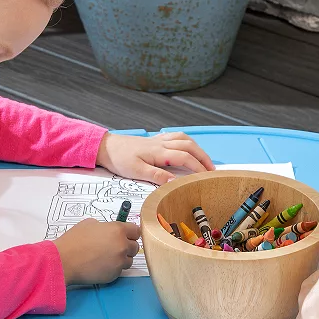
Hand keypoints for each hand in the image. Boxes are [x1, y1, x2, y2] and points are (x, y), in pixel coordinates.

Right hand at [53, 218, 140, 285]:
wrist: (65, 261)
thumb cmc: (74, 240)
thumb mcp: (90, 223)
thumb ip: (105, 227)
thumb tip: (109, 231)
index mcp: (118, 230)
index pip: (136, 231)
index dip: (130, 233)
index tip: (126, 235)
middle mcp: (122, 246)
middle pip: (135, 246)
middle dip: (126, 246)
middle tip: (114, 247)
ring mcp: (119, 262)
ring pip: (129, 260)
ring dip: (122, 258)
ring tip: (106, 257)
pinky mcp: (114, 275)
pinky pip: (119, 270)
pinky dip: (113, 268)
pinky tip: (101, 265)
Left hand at [96, 132, 214, 185]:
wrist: (105, 147)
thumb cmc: (119, 159)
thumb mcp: (136, 172)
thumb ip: (157, 176)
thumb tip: (175, 181)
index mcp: (159, 152)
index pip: (185, 158)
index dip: (198, 167)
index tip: (207, 177)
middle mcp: (162, 144)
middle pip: (190, 146)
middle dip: (203, 157)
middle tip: (212, 170)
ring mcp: (158, 140)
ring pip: (185, 139)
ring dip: (197, 148)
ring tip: (205, 160)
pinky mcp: (154, 140)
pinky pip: (176, 137)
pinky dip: (187, 142)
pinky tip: (188, 148)